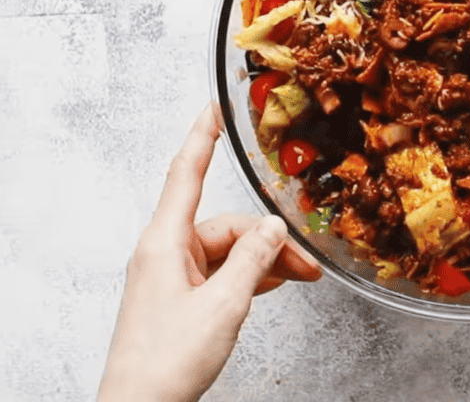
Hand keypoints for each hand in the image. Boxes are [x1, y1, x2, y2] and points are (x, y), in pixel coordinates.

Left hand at [97, 105, 321, 401]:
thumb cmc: (164, 363)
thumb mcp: (223, 306)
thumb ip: (253, 260)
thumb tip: (272, 227)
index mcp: (164, 243)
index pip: (186, 173)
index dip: (202, 137)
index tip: (212, 107)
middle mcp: (164, 253)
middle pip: (224, 224)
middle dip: (267, 239)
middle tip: (305, 262)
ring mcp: (170, 278)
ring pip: (226, 252)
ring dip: (262, 263)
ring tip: (298, 279)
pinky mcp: (178, 300)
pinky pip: (219, 274)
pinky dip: (248, 278)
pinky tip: (273, 287)